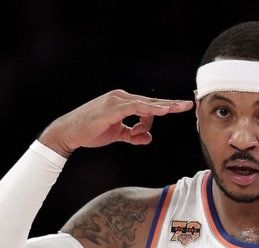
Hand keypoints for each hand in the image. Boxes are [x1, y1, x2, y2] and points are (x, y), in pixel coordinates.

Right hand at [38, 90, 193, 156]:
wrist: (69, 133)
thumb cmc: (91, 132)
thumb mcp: (117, 135)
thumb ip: (133, 135)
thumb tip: (149, 137)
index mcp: (123, 102)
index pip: (148, 106)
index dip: (165, 109)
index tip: (181, 109)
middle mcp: (121, 97)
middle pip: (151, 102)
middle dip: (171, 105)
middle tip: (189, 105)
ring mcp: (116, 101)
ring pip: (146, 103)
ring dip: (164, 107)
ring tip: (180, 109)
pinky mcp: (112, 108)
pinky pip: (135, 107)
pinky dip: (149, 109)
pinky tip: (162, 111)